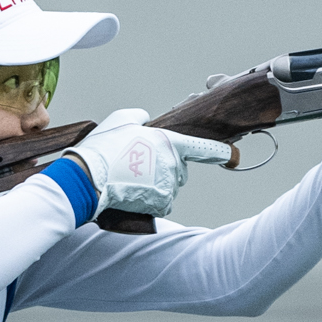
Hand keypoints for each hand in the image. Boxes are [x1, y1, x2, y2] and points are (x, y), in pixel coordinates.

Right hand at [69, 108, 233, 218]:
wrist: (88, 178)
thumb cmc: (103, 148)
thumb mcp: (121, 119)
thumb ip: (141, 117)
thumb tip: (147, 120)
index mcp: (168, 142)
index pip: (202, 147)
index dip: (220, 152)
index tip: (234, 156)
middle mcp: (174, 164)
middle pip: (180, 170)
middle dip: (165, 169)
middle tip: (138, 166)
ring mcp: (169, 186)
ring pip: (170, 188)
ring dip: (156, 186)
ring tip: (130, 179)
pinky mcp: (161, 203)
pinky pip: (163, 204)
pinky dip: (151, 201)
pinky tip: (133, 193)